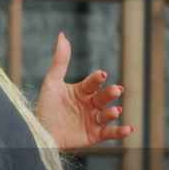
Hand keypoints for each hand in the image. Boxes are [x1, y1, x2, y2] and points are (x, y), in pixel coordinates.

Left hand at [35, 33, 133, 149]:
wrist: (39, 133)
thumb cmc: (45, 108)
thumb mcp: (51, 83)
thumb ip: (60, 61)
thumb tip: (62, 35)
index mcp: (82, 90)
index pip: (92, 82)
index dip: (97, 78)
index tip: (101, 74)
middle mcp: (90, 104)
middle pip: (103, 97)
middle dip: (110, 93)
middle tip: (116, 89)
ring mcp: (93, 119)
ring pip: (107, 114)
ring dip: (113, 112)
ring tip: (116, 110)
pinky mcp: (94, 135)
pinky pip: (110, 133)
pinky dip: (120, 132)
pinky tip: (129, 128)